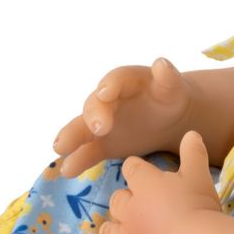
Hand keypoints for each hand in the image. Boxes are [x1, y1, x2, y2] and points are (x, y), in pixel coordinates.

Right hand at [52, 58, 197, 179]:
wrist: (169, 118)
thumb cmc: (169, 97)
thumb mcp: (173, 87)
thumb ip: (168, 77)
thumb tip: (161, 63)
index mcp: (125, 81)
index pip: (116, 80)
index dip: (110, 86)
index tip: (106, 94)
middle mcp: (107, 100)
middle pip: (95, 105)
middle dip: (94, 115)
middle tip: (98, 128)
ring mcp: (101, 123)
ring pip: (82, 128)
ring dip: (71, 137)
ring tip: (60, 148)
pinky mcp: (101, 144)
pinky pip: (86, 151)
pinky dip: (76, 160)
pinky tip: (67, 170)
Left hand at [87, 130, 221, 233]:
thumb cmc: (198, 208)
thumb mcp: (199, 176)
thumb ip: (193, 154)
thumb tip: (191, 133)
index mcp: (143, 184)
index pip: (132, 169)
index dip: (138, 170)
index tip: (147, 174)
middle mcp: (128, 211)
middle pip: (118, 200)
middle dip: (127, 200)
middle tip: (147, 205)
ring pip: (109, 230)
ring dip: (114, 228)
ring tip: (126, 229)